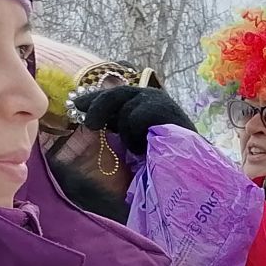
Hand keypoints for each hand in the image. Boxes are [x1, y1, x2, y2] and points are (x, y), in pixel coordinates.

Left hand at [72, 85, 195, 156]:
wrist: (188, 171)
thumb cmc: (160, 161)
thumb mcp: (131, 140)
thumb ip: (115, 126)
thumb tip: (91, 119)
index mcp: (142, 104)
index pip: (113, 94)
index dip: (94, 99)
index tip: (77, 105)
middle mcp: (151, 98)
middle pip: (115, 93)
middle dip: (98, 107)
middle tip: (90, 124)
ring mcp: (158, 100)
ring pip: (125, 108)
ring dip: (127, 132)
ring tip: (141, 148)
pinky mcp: (163, 106)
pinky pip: (135, 117)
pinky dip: (137, 135)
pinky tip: (149, 147)